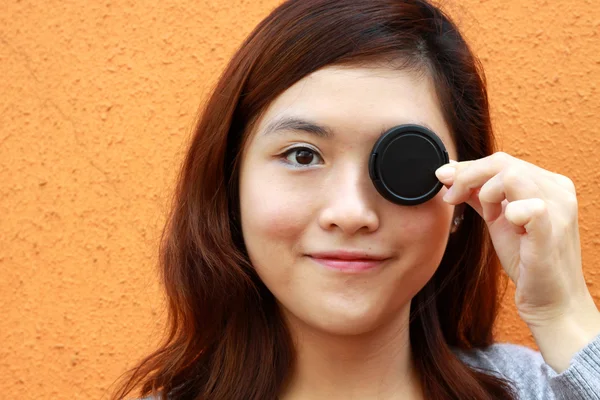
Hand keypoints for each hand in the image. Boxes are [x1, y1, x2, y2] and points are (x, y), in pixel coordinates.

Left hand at [435, 152, 599, 370]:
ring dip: (486, 194)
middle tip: (450, 197)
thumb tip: (449, 173)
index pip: (501, 161)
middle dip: (467, 176)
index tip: (442, 178)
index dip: (467, 168)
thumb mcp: (498, 219)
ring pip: (512, 175)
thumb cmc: (526, 258)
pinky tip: (507, 224)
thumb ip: (478, 194)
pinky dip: (508, 211)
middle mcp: (558, 190)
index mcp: (547, 183)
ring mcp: (559, 209)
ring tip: (489, 217)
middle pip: (503, 162)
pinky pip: (529, 207)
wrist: (550, 299)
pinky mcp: (552, 231)